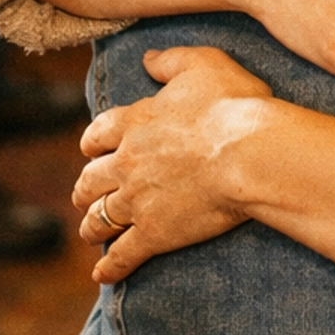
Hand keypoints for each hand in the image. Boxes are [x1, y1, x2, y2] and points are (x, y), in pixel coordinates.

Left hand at [75, 46, 274, 282]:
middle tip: (85, 196)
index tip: (92, 151)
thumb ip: (170, 60)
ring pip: (99, 219)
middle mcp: (126, 163)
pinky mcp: (155, 233)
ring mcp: (138, 200)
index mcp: (133, 122)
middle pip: (89, 181)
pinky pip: (122, 255)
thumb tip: (147, 59)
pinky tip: (102, 275)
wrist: (250, 152)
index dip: (91, 145)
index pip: (96, 135)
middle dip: (85, 190)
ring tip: (91, 233)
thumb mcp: (203, 64)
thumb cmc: (232, 104)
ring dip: (92, 226)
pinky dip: (110, 267)